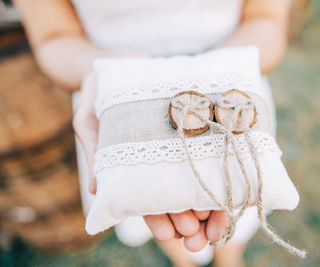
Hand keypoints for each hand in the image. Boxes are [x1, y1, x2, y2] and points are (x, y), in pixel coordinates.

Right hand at [73, 70, 228, 251]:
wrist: (128, 60)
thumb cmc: (103, 89)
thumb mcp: (89, 116)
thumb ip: (95, 150)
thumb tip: (98, 191)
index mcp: (135, 164)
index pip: (146, 199)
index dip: (158, 219)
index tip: (170, 233)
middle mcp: (161, 159)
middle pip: (176, 198)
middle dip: (187, 219)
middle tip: (197, 234)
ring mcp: (182, 145)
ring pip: (197, 183)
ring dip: (207, 206)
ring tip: (214, 222)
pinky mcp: (199, 129)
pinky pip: (212, 156)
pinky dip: (219, 175)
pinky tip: (230, 191)